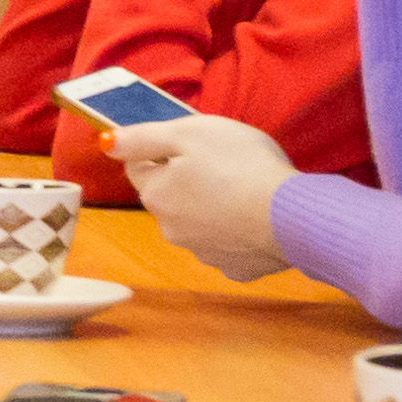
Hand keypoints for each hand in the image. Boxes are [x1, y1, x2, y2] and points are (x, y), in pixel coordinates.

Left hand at [105, 113, 297, 278]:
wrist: (293, 217)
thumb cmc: (242, 166)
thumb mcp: (190, 133)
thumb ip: (144, 137)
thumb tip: (108, 143)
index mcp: (156, 194)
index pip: (139, 167)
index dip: (162, 150)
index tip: (190, 143)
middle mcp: (171, 229)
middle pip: (170, 196)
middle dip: (188, 180)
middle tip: (225, 164)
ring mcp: (203, 252)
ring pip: (198, 222)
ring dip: (213, 207)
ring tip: (246, 190)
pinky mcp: (235, 268)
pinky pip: (230, 243)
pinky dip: (239, 231)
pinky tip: (259, 217)